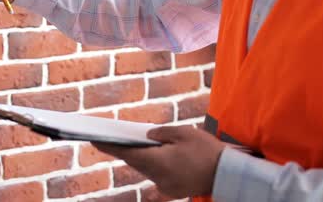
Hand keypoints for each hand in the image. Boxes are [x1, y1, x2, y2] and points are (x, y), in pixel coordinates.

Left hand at [93, 125, 224, 197]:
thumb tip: (148, 135)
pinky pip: (157, 175)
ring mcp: (165, 186)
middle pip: (134, 163)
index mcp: (158, 161)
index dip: (110, 146)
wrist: (228, 174)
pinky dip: (152, 164)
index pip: (127, 153)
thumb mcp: (184, 132)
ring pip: (145, 170)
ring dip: (138, 158)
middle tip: (106, 139)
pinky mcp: (173, 190)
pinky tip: (150, 155)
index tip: (94, 139)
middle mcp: (158, 177)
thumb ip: (161, 132)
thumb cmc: (207, 151)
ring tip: (127, 144)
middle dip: (122, 150)